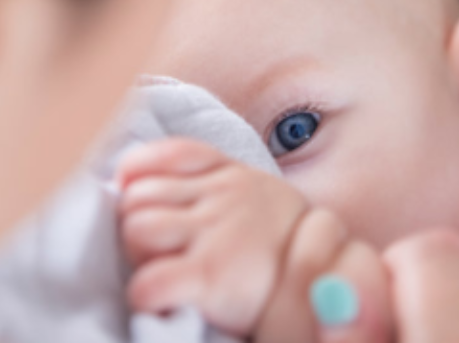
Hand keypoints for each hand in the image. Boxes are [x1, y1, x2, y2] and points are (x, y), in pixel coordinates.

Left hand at [118, 138, 307, 335]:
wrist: (329, 291)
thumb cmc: (284, 254)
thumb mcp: (257, 199)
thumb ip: (208, 178)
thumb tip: (129, 172)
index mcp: (234, 175)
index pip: (167, 155)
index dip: (139, 176)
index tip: (134, 194)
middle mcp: (225, 197)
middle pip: (139, 195)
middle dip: (138, 223)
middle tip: (161, 251)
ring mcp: (218, 234)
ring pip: (137, 229)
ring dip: (140, 257)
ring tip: (166, 271)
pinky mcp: (213, 275)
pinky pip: (149, 282)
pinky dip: (147, 296)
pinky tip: (167, 302)